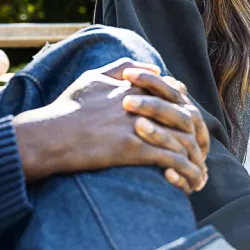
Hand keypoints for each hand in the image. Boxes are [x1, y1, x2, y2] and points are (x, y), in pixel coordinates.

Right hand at [11, 59, 208, 192]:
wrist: (49, 135)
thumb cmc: (66, 108)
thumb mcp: (91, 77)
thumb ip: (120, 66)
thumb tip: (152, 67)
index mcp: (132, 86)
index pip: (173, 94)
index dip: (185, 110)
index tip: (190, 125)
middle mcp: (139, 103)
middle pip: (183, 116)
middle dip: (196, 136)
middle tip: (201, 151)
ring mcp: (137, 126)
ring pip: (181, 139)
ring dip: (194, 158)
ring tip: (199, 172)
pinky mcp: (133, 149)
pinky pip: (169, 159)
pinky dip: (184, 171)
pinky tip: (187, 182)